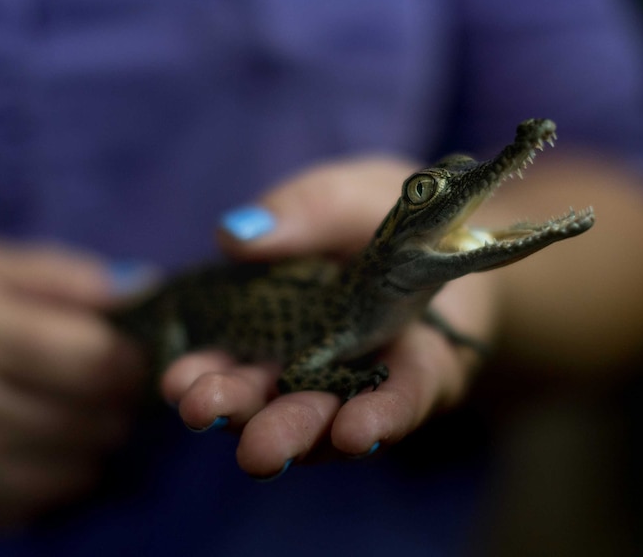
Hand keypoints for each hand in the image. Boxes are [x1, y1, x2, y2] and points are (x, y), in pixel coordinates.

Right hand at [0, 235, 144, 528]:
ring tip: (76, 407)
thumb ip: (63, 275)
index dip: (130, 357)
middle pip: (94, 422)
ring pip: (78, 468)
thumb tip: (142, 289)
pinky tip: (43, 442)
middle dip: (119, 401)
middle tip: (105, 380)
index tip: (128, 349)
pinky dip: (60, 474)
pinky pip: (42, 501)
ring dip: (94, 439)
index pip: (95, 364)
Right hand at [161, 157, 499, 477]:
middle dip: (237, 408)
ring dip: (297, 431)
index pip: (230, 356)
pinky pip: (402, 402)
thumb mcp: (340, 196)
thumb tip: (234, 233)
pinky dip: (380, 417)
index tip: (175, 381)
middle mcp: (315, 361)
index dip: (202, 372)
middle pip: (270, 396)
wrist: (467, 224)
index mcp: (275, 320)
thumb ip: (298, 212)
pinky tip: (357, 431)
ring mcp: (368, 378)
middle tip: (204, 413)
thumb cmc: (383, 213)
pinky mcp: (424, 382)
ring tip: (264, 447)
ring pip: (328, 416)